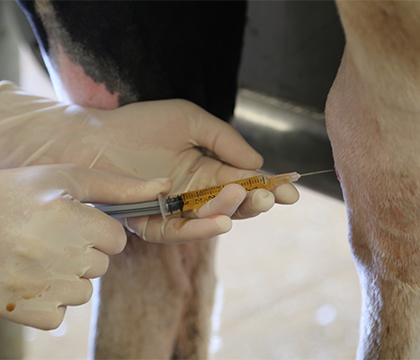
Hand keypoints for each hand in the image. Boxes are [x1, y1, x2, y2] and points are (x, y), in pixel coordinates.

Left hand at [0, 82, 298, 242]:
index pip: (245, 180)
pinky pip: (179, 231)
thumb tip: (258, 163)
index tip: (292, 188)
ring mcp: (176, 210)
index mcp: (208, 169)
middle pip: (234, 204)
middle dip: (256, 202)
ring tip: (247, 197)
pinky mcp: (152, 223)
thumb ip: (224, 139)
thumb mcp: (190, 120)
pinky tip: (221, 220)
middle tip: (272, 196)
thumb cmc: (140, 125)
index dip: (269, 185)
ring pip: (211, 219)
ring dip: (232, 211)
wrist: (94, 138)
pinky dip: (201, 228)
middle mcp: (196, 193)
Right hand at [0, 164, 170, 328]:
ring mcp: (40, 288)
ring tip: (38, 255)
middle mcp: (57, 256)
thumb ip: (119, 186)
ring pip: (84, 291)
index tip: (76, 223)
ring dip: (68, 277)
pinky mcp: (25, 312)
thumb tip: (165, 186)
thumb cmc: (17, 195)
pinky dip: (49, 300)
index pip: (116, 240)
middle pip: (101, 266)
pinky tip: (29, 277)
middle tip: (50, 237)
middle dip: (83, 252)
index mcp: (69, 220)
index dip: (98, 230)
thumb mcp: (67, 178)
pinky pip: (60, 313)